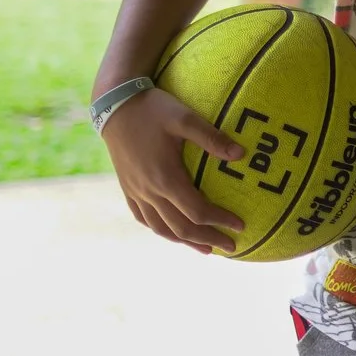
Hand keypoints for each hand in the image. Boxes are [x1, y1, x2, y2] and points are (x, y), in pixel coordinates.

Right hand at [101, 87, 244, 253]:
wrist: (114, 105)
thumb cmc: (153, 109)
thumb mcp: (185, 118)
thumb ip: (212, 138)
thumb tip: (241, 155)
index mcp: (165, 178)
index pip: (197, 211)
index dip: (220, 221)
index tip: (241, 226)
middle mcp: (149, 191)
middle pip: (181, 227)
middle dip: (207, 239)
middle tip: (231, 246)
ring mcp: (136, 191)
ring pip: (160, 227)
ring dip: (184, 241)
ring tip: (205, 249)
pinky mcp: (127, 187)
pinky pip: (142, 217)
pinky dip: (160, 229)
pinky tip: (170, 232)